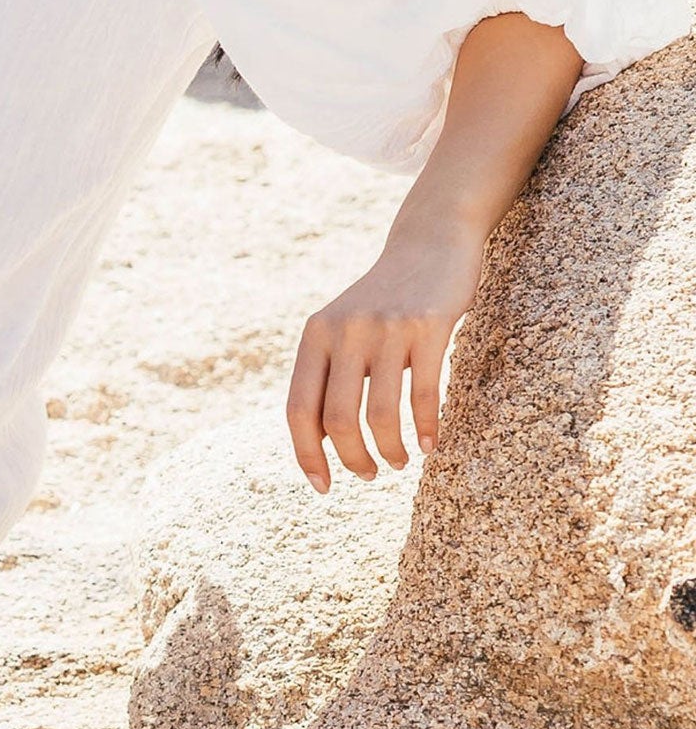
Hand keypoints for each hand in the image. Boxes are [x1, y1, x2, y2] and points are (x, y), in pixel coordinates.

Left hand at [285, 218, 486, 491]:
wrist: (429, 241)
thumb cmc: (385, 299)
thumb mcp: (342, 328)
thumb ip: (327, 375)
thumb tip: (318, 442)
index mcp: (314, 335)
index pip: (299, 409)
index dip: (307, 455)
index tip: (323, 487)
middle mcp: (343, 331)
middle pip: (337, 419)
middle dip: (352, 459)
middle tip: (370, 474)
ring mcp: (385, 328)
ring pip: (377, 414)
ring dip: (389, 450)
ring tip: (399, 461)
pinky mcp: (427, 327)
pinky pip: (421, 394)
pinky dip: (424, 429)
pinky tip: (429, 446)